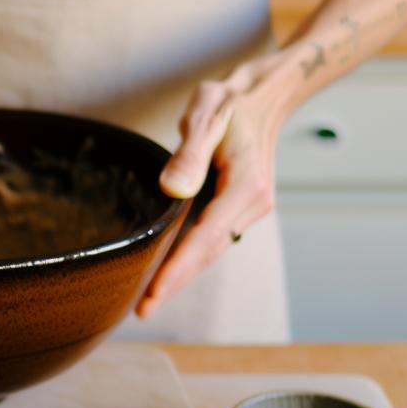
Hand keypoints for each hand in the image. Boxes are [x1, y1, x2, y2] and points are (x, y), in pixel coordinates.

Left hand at [136, 59, 287, 318]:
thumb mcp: (208, 115)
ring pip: (210, 249)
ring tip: (149, 299)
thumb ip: (189, 154)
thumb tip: (172, 189)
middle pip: (208, 253)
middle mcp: (252, 204)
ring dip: (182, 274)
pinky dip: (189, 256)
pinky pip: (211, 237)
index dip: (178, 269)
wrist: (263, 96)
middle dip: (176, 282)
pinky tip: (166, 269)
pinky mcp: (239, 207)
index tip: (153, 295)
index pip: (206, 238)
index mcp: (245, 187)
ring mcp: (248, 208)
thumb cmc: (231, 102)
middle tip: (142, 311)